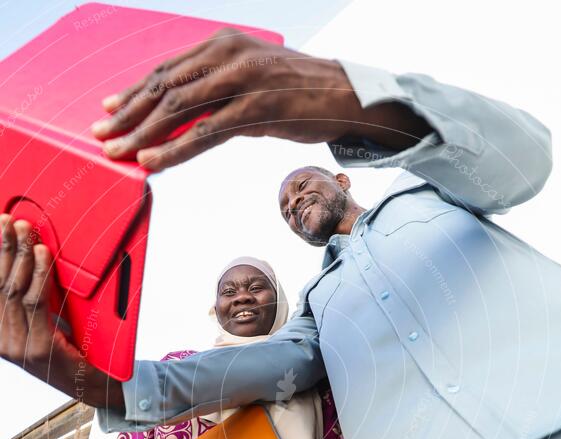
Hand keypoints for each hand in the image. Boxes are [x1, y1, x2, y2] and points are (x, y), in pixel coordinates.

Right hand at [0, 215, 123, 408]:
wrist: (94, 385)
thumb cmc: (74, 351)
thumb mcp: (46, 322)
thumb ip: (34, 297)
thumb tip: (29, 256)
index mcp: (0, 334)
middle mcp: (3, 342)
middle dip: (2, 248)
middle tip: (9, 220)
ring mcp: (18, 347)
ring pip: (13, 290)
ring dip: (20, 255)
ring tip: (26, 230)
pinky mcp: (38, 348)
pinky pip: (35, 302)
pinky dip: (40, 274)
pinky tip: (43, 254)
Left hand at [91, 28, 428, 170]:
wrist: (347, 97)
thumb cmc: (300, 92)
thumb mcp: (253, 83)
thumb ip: (219, 95)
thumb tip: (189, 120)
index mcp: (223, 44)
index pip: (167, 69)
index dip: (135, 91)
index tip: (111, 109)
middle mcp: (227, 55)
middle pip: (164, 86)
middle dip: (129, 114)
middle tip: (102, 136)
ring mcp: (241, 81)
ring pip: (178, 107)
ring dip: (143, 133)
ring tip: (119, 152)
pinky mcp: (255, 109)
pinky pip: (205, 132)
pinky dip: (174, 148)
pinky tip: (152, 160)